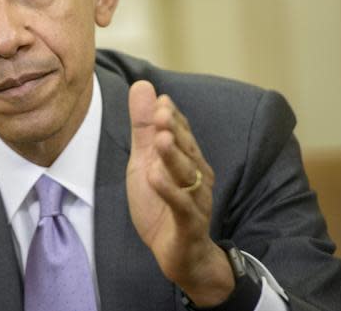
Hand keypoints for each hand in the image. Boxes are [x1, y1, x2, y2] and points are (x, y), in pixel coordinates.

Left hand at [126, 80, 233, 306]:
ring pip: (186, 176)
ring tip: (160, 139)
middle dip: (175, 131)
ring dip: (174, 157)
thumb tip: (143, 86)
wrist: (180, 255)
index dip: (172, 118)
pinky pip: (181, 206)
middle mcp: (197, 177)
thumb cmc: (162, 204)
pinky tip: (154, 177)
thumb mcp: (145, 161)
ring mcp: (195, 200)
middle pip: (186, 150)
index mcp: (187, 160)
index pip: (181, 134)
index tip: (161, 101)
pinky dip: (168, 191)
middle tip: (162, 113)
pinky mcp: (189, 224)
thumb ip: (144, 126)